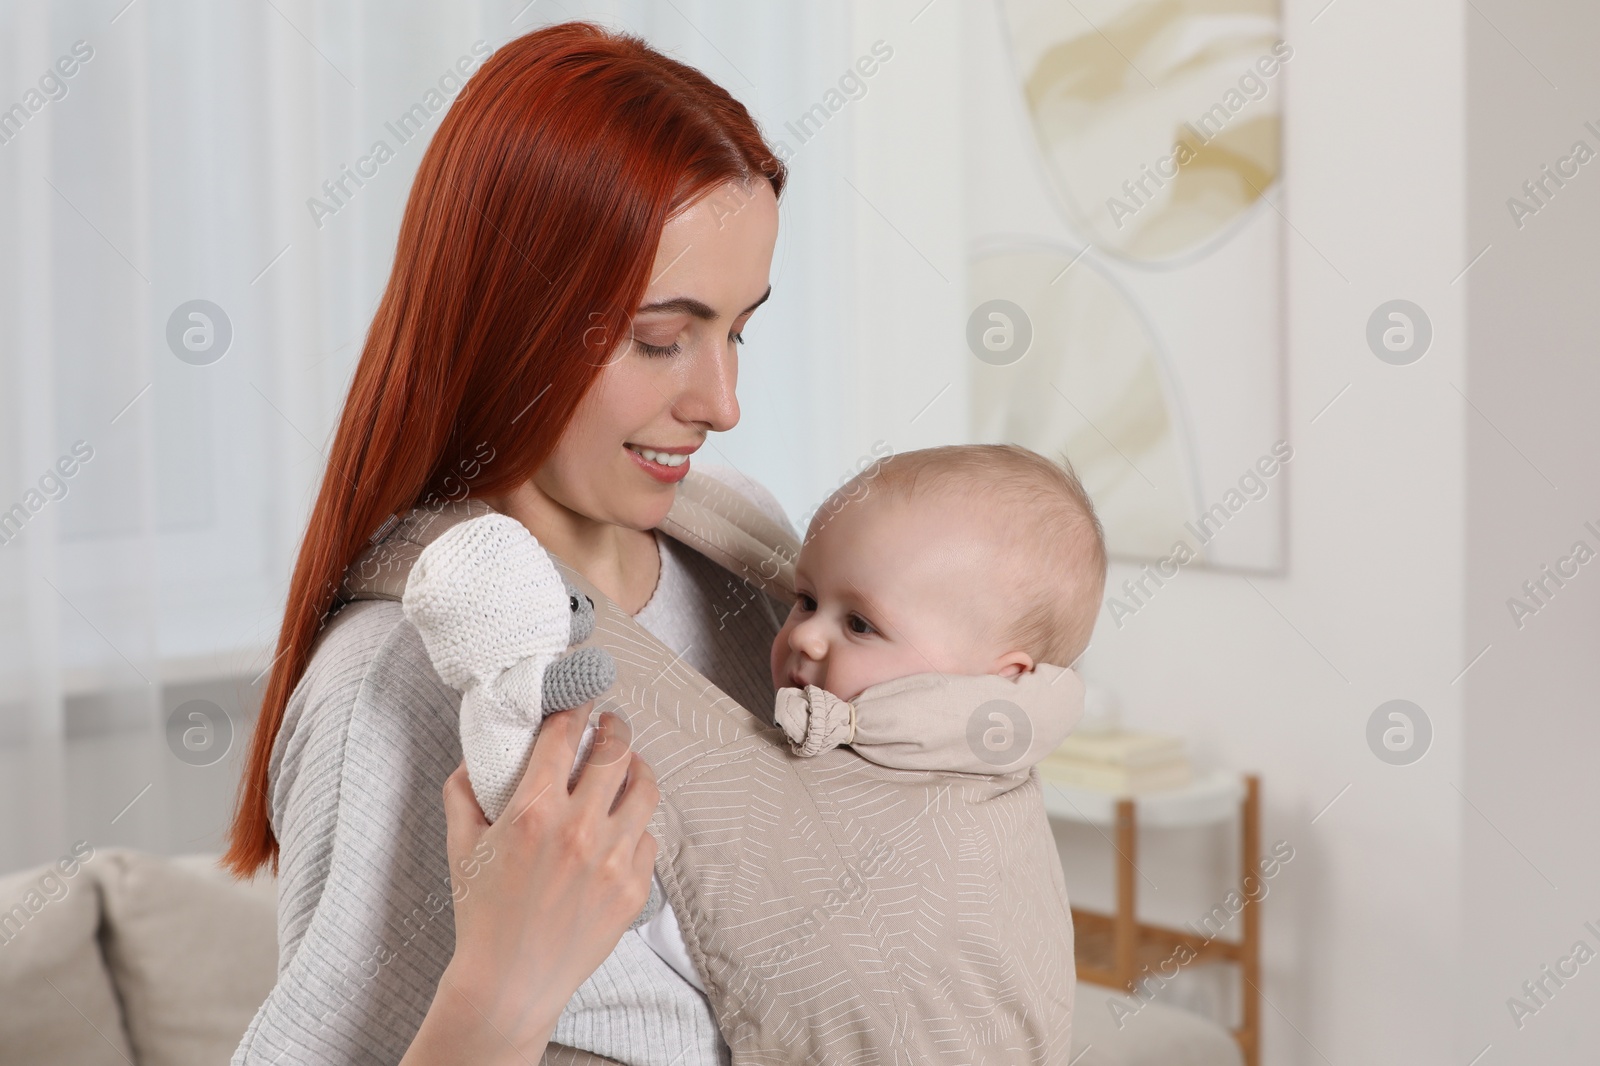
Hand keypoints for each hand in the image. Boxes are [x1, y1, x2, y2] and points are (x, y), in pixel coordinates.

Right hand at [407, 706, 658, 1062]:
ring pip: (645, 789)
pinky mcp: (634, 888)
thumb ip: (463, 792)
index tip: (583, 695)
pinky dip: (637, 826)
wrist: (509, 982)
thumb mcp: (461, 846)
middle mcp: (580, 829)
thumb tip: (475, 755)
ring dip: (637, 768)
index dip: (577, 706)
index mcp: (535, 811)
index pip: (566, 735)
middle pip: (616, 751)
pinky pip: (649, 838)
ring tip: (629, 764)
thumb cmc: (481, 913)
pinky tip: (623, 825)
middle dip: (614, 727)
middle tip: (610, 723)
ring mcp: (613, 859)